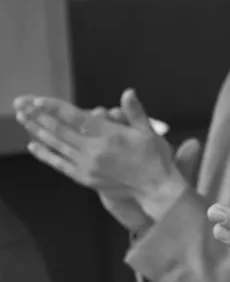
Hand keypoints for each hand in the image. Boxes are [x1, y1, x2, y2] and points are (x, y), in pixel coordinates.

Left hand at [13, 91, 195, 221]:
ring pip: (56, 145)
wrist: (154, 189)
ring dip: (37, 131)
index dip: (56, 108)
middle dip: (39, 116)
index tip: (38, 100)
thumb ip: (134, 112)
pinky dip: (46, 154)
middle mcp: (93, 150)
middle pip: (60, 130)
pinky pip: (60, 163)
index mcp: (109, 136)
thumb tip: (128, 92)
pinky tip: (34, 145)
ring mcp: (86, 165)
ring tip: (23, 119)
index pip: (76, 118)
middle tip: (22, 105)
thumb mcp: (148, 132)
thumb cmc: (154, 158)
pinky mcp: (84, 177)